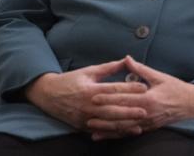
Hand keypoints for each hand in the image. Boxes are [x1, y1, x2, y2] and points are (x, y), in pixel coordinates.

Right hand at [25, 59, 147, 135]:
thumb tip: (126, 60)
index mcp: (90, 90)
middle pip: (112, 109)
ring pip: (108, 123)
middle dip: (129, 111)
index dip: (129, 88)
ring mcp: (85, 118)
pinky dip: (115, 133)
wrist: (48, 95)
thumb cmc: (71, 80)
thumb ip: (109, 68)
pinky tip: (127, 132)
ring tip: (139, 123)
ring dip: (124, 124)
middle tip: (145, 110)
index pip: (113, 90)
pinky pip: (102, 131)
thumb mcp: (89, 71)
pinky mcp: (83, 126)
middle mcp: (88, 105)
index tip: (144, 87)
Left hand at [87, 56, 193, 139]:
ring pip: (122, 127)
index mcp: (148, 98)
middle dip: (103, 113)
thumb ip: (140, 69)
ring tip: (91, 125)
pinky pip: (128, 133)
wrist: (191, 105)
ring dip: (106, 127)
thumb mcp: (159, 76)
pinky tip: (102, 136)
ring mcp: (146, 123)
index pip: (124, 98)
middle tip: (87, 111)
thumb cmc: (175, 88)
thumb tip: (127, 58)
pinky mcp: (147, 128)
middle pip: (120, 114)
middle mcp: (146, 112)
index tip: (94, 96)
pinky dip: (114, 135)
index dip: (108, 98)